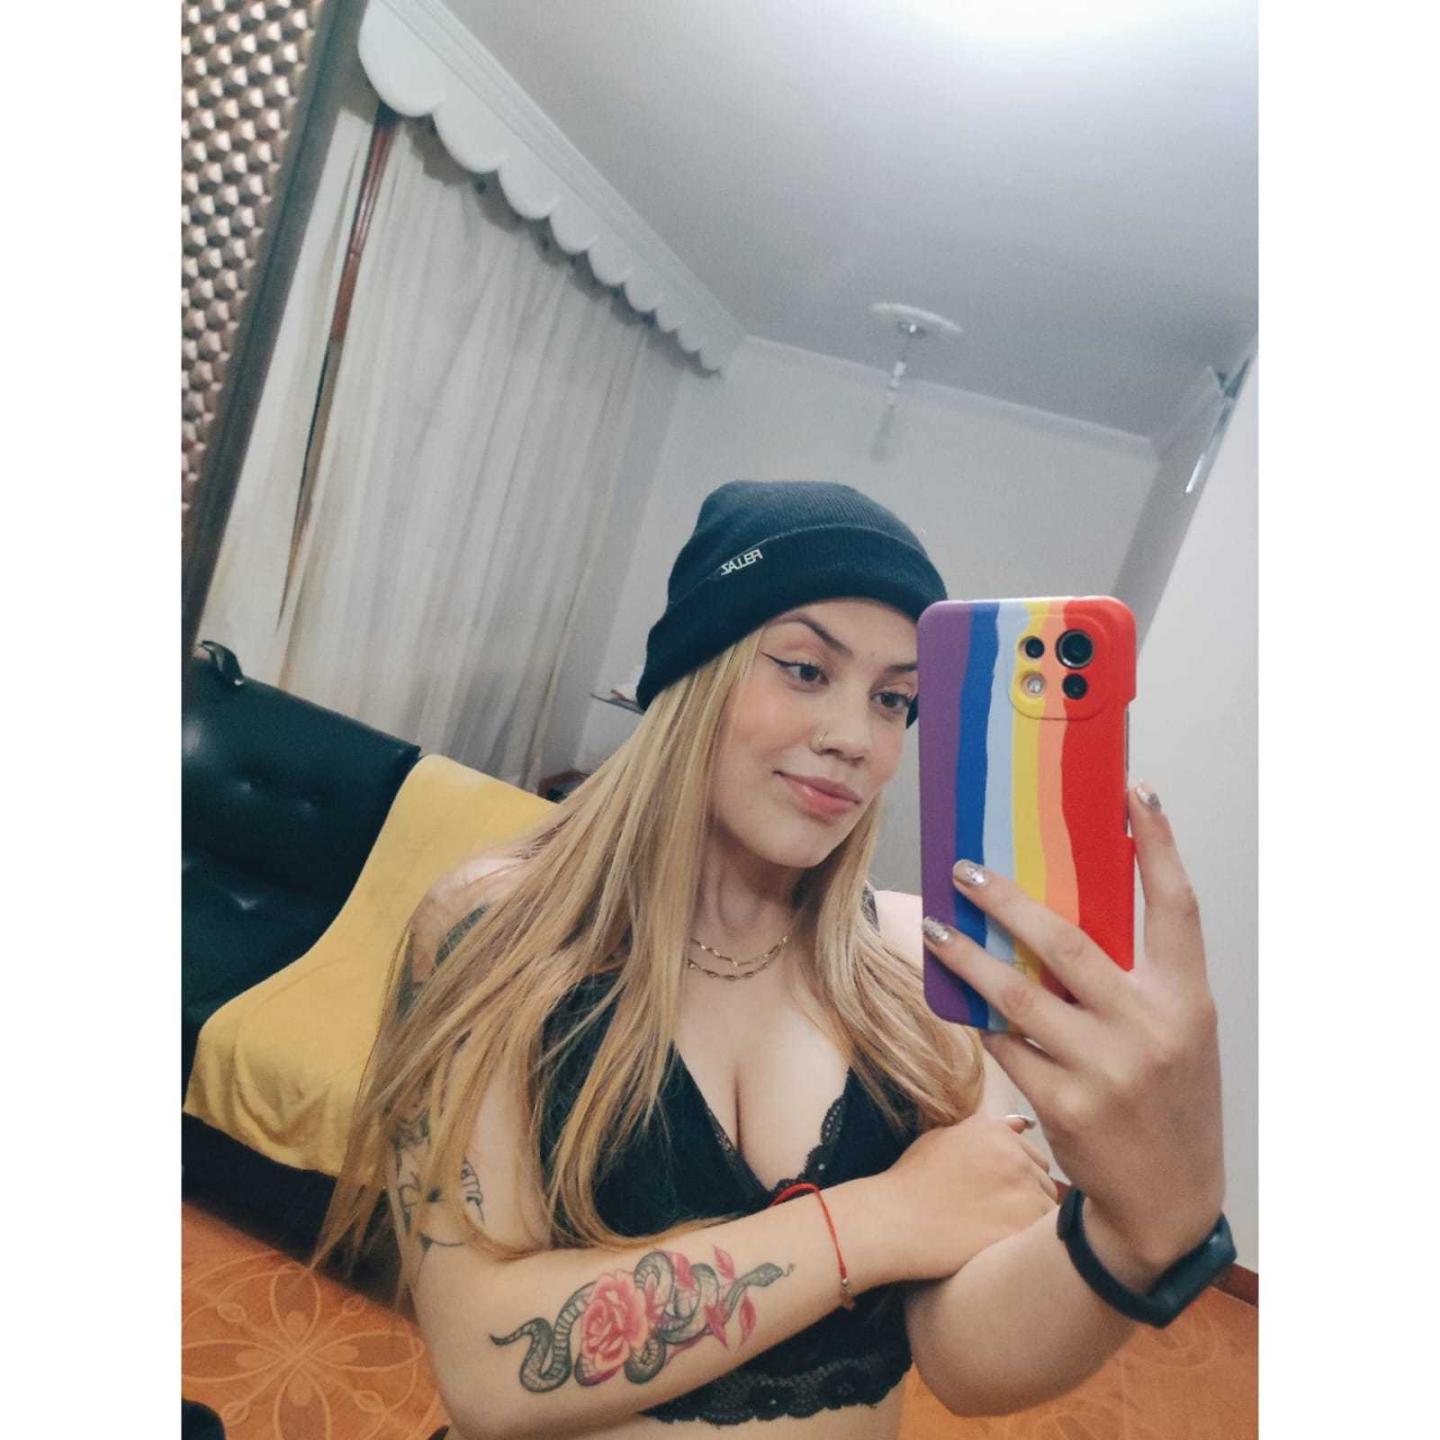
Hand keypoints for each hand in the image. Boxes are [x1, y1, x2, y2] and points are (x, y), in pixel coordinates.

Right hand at [877, 1113, 1058, 1282]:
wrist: (892, 1220)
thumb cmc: (912, 1181)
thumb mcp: (942, 1139)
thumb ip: (985, 1130)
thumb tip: (1022, 1124)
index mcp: (996, 1131)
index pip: (1034, 1158)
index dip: (1018, 1180)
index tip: (996, 1195)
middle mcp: (1013, 1154)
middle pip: (1045, 1183)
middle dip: (1028, 1199)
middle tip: (995, 1216)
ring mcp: (1020, 1189)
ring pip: (1048, 1211)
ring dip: (1030, 1223)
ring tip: (997, 1232)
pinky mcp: (1020, 1226)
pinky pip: (1041, 1238)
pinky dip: (1026, 1244)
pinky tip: (1001, 1246)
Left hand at [921, 783, 1224, 1275]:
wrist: (1166, 1201)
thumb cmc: (1168, 1098)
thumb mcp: (1176, 1032)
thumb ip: (1138, 979)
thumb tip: (1065, 908)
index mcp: (1186, 999)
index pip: (1179, 906)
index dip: (1160, 845)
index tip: (1136, 791)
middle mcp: (1151, 1028)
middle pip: (1069, 943)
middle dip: (1010, 901)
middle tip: (966, 870)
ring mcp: (1107, 1069)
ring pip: (1019, 995)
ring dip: (969, 959)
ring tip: (935, 930)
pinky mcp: (1066, 1103)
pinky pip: (1007, 1045)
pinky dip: (983, 1020)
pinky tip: (959, 1001)